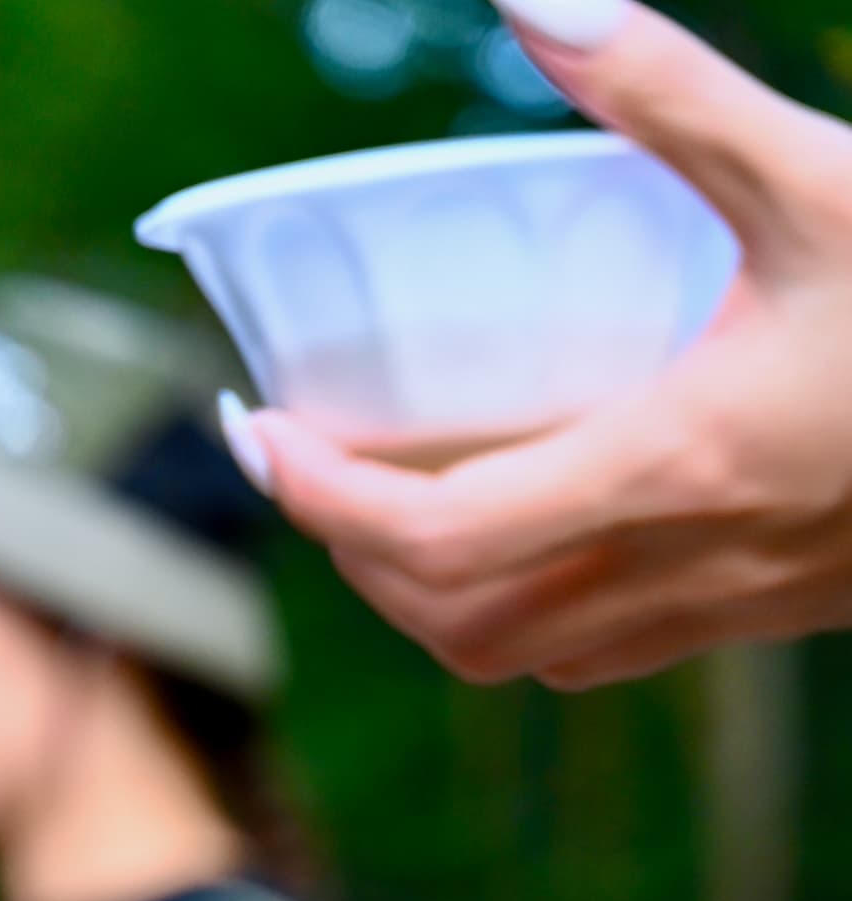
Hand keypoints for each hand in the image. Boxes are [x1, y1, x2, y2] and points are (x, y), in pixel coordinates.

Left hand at [244, 4, 851, 686]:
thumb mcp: (816, 175)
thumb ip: (669, 93)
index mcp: (676, 462)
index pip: (439, 533)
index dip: (322, 503)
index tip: (256, 435)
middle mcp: (683, 561)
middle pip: (449, 620)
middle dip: (353, 556)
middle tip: (304, 459)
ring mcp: (724, 606)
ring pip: (514, 656)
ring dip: (428, 601)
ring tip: (384, 502)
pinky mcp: (764, 615)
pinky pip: (593, 654)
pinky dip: (515, 614)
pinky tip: (516, 530)